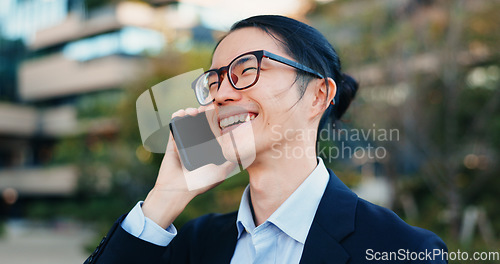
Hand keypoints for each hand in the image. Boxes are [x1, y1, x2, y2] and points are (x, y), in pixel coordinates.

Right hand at [142, 106, 234, 227]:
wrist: (177, 190)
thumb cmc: (199, 183)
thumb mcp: (221, 173)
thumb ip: (232, 162)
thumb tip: (245, 152)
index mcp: (208, 150)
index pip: (214, 130)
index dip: (216, 120)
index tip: (218, 110)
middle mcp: (197, 145)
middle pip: (201, 123)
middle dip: (203, 113)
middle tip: (205, 107)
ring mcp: (185, 143)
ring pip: (188, 123)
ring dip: (190, 113)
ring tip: (193, 111)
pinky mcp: (173, 143)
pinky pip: (174, 127)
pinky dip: (177, 117)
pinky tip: (180, 113)